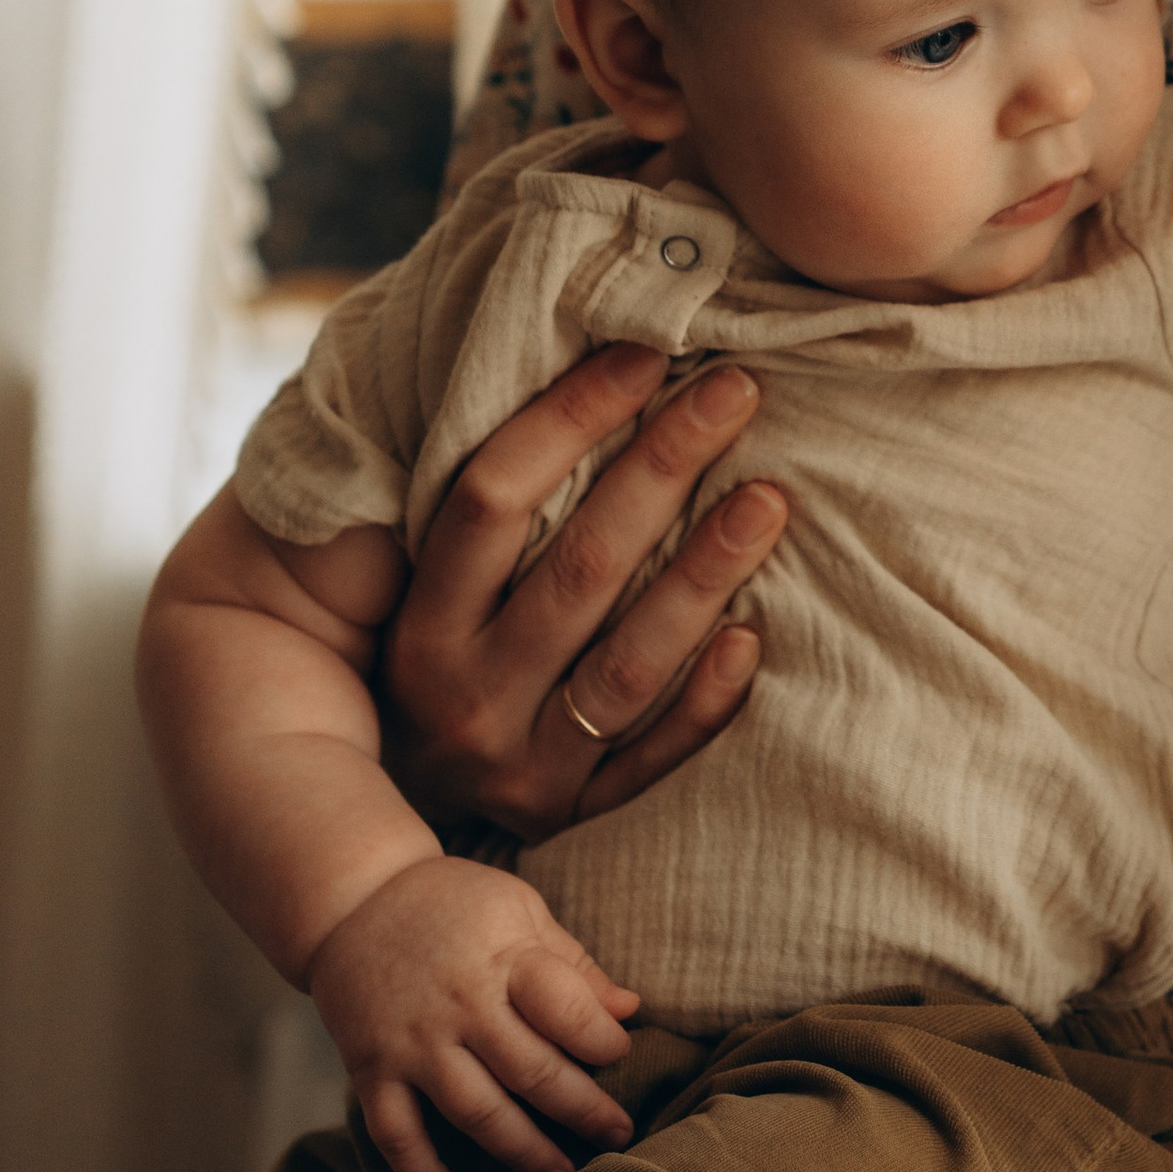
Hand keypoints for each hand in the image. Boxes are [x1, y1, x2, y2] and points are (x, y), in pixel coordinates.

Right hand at [306, 854, 640, 1171]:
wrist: (351, 898)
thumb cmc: (451, 903)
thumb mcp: (517, 909)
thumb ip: (571, 962)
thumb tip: (630, 1009)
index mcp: (502, 958)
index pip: (564, 1008)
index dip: (602, 1039)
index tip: (621, 1056)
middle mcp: (458, 1005)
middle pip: (530, 1070)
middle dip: (582, 1110)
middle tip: (619, 1137)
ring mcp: (412, 1043)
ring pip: (476, 1112)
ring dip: (524, 1153)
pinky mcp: (371, 1070)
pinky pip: (396, 1135)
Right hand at [377, 349, 785, 840]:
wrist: (403, 812)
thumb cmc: (438, 659)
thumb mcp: (416, 590)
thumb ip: (474, 507)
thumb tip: (574, 364)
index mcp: (419, 625)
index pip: (489, 501)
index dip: (567, 419)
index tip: (645, 353)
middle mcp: (465, 698)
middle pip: (577, 571)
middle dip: (662, 469)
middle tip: (735, 392)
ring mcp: (523, 768)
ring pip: (627, 667)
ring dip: (703, 576)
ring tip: (769, 498)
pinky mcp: (577, 818)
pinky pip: (653, 759)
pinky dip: (704, 701)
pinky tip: (753, 636)